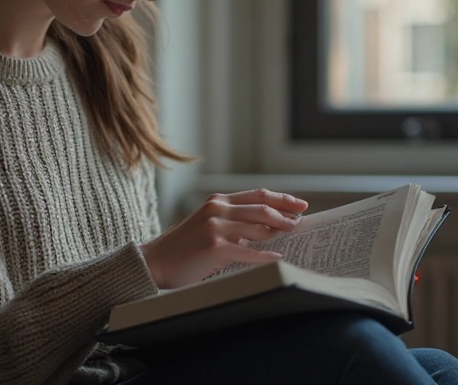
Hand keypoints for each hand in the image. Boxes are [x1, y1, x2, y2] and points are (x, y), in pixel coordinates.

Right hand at [138, 189, 308, 288]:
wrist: (156, 261)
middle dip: (286, 214)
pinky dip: (266, 255)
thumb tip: (268, 227)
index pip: (258, 194)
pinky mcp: (215, 247)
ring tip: (294, 236)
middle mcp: (218, 209)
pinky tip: (278, 258)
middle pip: (263, 207)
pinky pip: (249, 251)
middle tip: (302, 221)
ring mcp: (216, 227)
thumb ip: (233, 221)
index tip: (300, 204)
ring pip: (259, 227)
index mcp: (217, 201)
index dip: (282, 198)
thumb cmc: (184, 247)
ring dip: (280, 231)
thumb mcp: (208, 224)